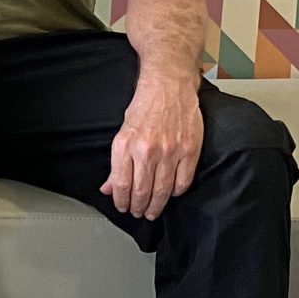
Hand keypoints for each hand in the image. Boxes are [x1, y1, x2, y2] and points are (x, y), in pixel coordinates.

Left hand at [103, 70, 202, 219]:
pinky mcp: (189, 150)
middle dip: (139, 208)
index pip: (121, 185)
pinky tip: (172, 193)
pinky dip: (177, 192)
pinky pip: (183, 181)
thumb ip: (117, 163)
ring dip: (157, 205)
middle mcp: (147, 150)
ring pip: (163, 191)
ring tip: (153, 211)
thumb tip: (109, 188)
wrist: (169, 84)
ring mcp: (170, 151)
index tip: (124, 207)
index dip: (122, 202)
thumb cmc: (145, 106)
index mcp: (126, 145)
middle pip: (142, 192)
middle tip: (139, 213)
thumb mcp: (123, 132)